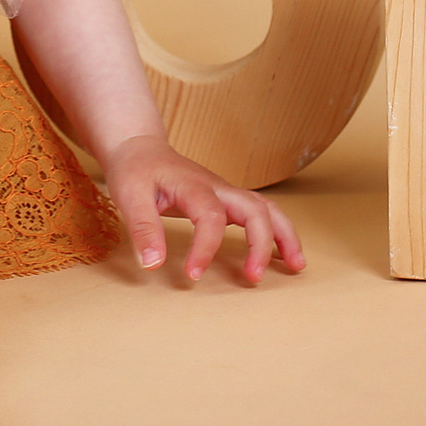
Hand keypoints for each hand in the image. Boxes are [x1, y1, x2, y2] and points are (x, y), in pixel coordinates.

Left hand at [102, 133, 305, 285]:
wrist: (141, 148)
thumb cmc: (135, 171)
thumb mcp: (129, 196)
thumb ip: (143, 229)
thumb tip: (154, 265)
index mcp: (193, 185)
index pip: (211, 216)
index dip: (206, 247)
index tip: (193, 274)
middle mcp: (217, 187)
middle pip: (255, 208)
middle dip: (261, 243)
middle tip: (254, 277)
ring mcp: (226, 193)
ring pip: (267, 209)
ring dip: (284, 235)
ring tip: (296, 266)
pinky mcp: (227, 201)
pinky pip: (260, 214)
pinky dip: (277, 233)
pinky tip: (285, 256)